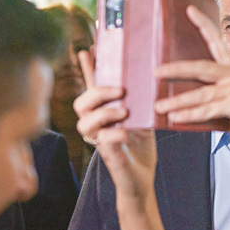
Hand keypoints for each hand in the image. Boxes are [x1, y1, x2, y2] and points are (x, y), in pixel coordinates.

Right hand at [73, 50, 156, 197]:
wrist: (142, 180)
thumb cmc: (140, 148)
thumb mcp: (143, 118)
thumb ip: (139, 100)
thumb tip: (147, 75)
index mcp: (103, 114)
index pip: (91, 87)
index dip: (88, 69)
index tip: (89, 48)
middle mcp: (96, 126)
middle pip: (81, 103)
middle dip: (98, 92)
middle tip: (121, 91)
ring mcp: (99, 141)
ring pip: (85, 122)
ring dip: (104, 113)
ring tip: (124, 113)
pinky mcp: (107, 156)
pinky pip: (102, 141)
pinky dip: (113, 134)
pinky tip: (125, 133)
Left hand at [154, 6, 229, 153]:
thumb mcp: (228, 104)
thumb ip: (211, 97)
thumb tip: (179, 100)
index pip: (217, 43)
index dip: (204, 25)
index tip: (190, 10)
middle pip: (202, 67)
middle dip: (176, 69)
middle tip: (155, 71)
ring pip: (201, 93)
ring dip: (177, 101)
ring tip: (158, 105)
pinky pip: (208, 110)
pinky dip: (190, 115)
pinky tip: (175, 118)